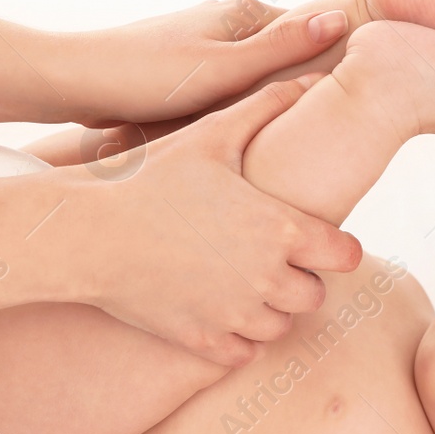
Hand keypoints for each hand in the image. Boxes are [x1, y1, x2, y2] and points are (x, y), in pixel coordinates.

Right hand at [65, 75, 362, 366]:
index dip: (335, 247)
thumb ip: (265, 108)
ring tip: (244, 286)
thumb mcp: (211, 135)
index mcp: (280, 228)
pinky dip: (238, 339)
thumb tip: (309, 79)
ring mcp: (234, 314)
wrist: (88, 232)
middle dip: (301, 279)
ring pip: (281, 327)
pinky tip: (219, 312)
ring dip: (270, 310)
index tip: (314, 239)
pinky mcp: (202, 340)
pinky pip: (244, 354)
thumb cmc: (149, 177)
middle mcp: (267, 278)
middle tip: (272, 261)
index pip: (346, 255)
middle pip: (315, 295)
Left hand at [68, 0, 348, 124]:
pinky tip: (245, 143)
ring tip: (295, 142)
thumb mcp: (224, 68)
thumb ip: (281, 50)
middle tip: (337, 130)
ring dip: (270, 104)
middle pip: (283, 57)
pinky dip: (240, 113)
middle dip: (304, 88)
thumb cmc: (146, 76)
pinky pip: (227, 94)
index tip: (364, 96)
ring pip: (254, 79)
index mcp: (241, 13)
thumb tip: (340, 20)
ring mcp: (202, 47)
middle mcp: (224, 22)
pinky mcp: (181, 73)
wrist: (74, 82)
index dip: (337, 62)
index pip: (310, 32)